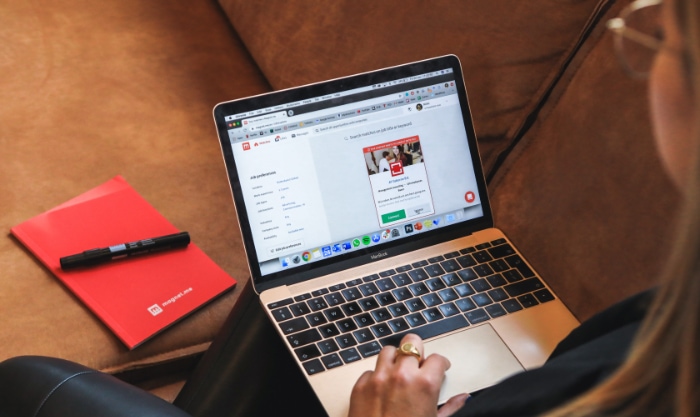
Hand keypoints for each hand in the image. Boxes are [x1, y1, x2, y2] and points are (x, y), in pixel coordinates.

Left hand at [349, 333, 468, 416]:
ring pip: (388, 351)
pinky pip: (370, 371)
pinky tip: (382, 389)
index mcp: (424, 384)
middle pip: (411, 342)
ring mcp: (378, 378)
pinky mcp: (360, 386)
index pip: (437, 358)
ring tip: (399, 372)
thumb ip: (450, 407)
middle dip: (417, 351)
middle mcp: (401, 375)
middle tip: (419, 364)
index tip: (440, 367)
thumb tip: (463, 398)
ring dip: (396, 359)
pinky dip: (377, 376)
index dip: (441, 363)